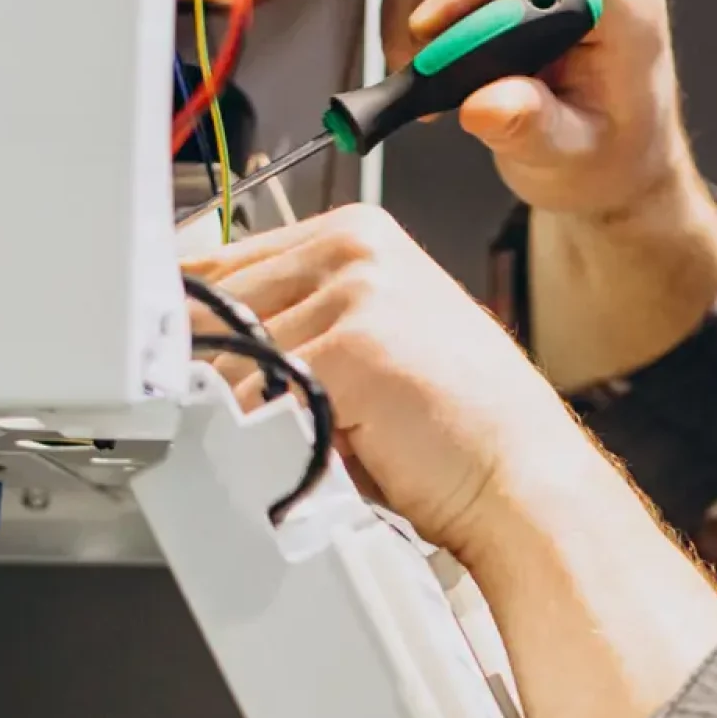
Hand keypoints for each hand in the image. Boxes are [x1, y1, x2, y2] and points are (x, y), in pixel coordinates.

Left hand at [184, 205, 607, 566]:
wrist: (523, 481)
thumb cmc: (463, 432)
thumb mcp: (378, 349)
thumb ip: (305, 327)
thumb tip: (207, 351)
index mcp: (361, 236)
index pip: (227, 263)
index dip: (202, 328)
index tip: (194, 373)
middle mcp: (356, 248)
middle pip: (218, 306)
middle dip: (217, 374)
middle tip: (246, 425)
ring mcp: (355, 291)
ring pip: (230, 356)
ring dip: (244, 412)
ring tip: (297, 444)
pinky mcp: (350, 347)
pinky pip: (256, 395)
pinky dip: (264, 435)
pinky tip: (306, 454)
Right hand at [383, 0, 695, 223]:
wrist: (610, 159)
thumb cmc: (607, 152)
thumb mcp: (576, 156)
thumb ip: (533, 128)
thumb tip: (482, 106)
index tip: (437, 27)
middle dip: (439, 4)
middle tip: (427, 73)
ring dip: (418, 13)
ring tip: (429, 78)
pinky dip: (408, 12)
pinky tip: (425, 61)